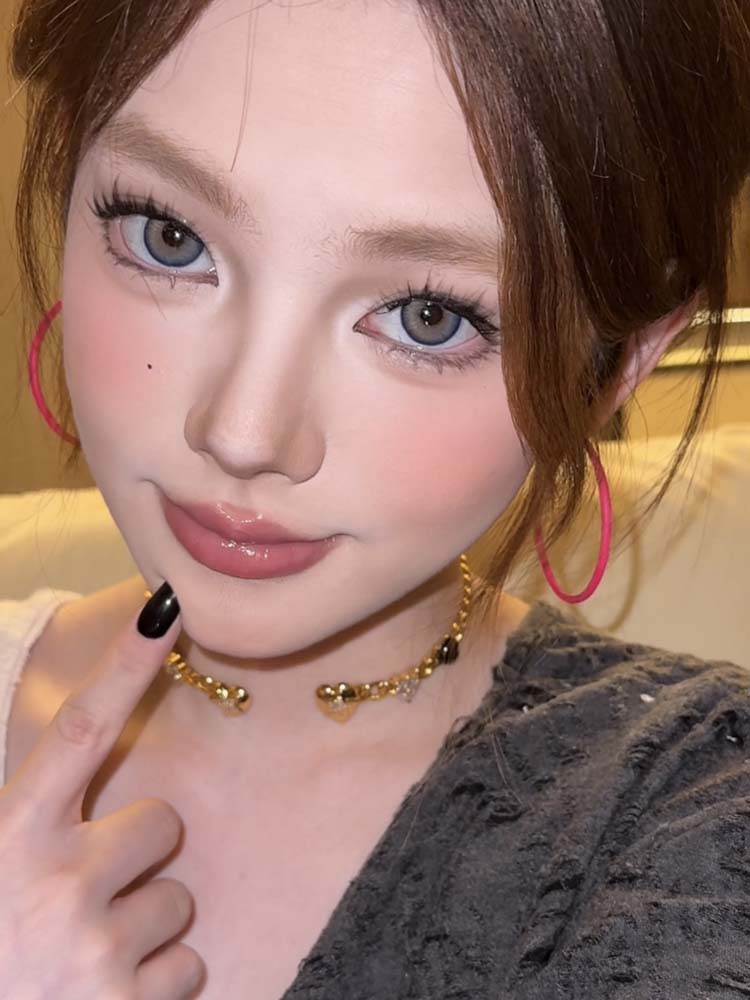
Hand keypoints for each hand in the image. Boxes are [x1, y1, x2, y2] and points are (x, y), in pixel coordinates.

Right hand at [0, 582, 204, 998]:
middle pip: (162, 822)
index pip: (80, 731)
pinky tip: (106, 999)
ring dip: (144, 928)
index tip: (165, 607)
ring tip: (86, 958)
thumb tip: (87, 750)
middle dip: (139, 854)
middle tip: (84, 897)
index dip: (124, 666)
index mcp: (9, 841)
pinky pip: (188, 966)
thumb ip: (36, 821)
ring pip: (178, 900)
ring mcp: (97, 950)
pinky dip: (155, 984)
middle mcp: (55, 885)